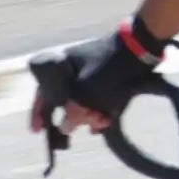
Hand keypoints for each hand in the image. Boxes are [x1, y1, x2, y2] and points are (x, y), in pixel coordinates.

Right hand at [30, 21, 165, 140]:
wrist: (142, 47)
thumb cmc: (110, 66)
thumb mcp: (88, 92)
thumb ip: (73, 111)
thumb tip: (65, 127)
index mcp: (61, 67)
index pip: (43, 93)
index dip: (39, 113)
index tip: (36, 131)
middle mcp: (72, 70)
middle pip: (64, 101)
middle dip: (72, 117)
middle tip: (76, 130)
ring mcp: (90, 73)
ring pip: (82, 102)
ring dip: (88, 115)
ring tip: (99, 122)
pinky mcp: (107, 78)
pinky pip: (98, 99)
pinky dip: (99, 110)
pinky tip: (105, 122)